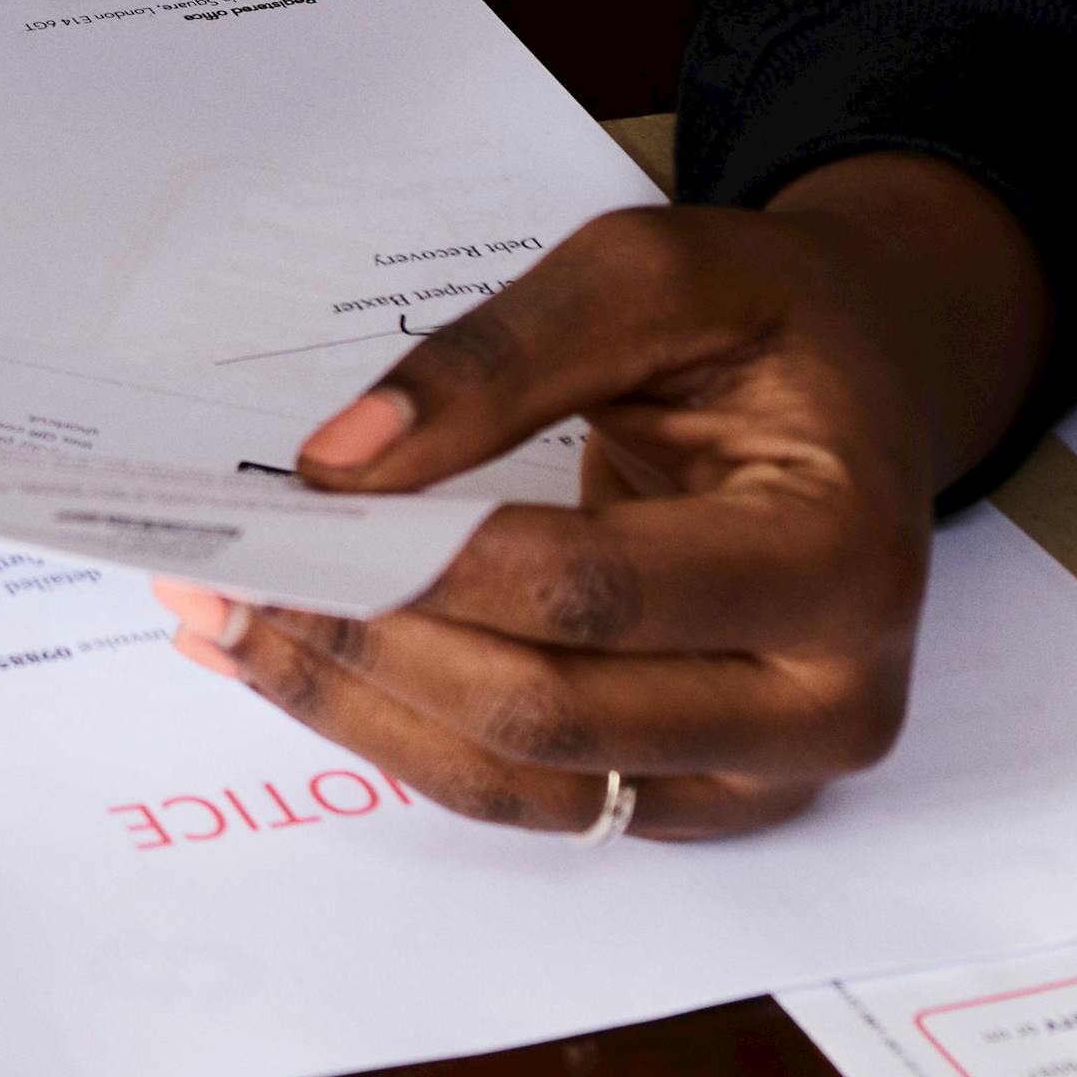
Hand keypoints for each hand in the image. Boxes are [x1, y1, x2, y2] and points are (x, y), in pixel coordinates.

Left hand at [150, 155, 1053, 839]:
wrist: (861, 394)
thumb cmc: (768, 324)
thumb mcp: (653, 275)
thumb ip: (497, 359)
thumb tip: (337, 464)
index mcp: (840, 558)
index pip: (598, 590)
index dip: (428, 564)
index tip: (289, 513)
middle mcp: (826, 702)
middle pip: (548, 712)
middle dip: (365, 644)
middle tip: (215, 576)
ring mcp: (765, 778)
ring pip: (524, 784)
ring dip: (357, 711)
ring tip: (219, 626)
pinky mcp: (701, 801)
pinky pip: (532, 795)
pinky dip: (404, 734)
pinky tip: (294, 667)